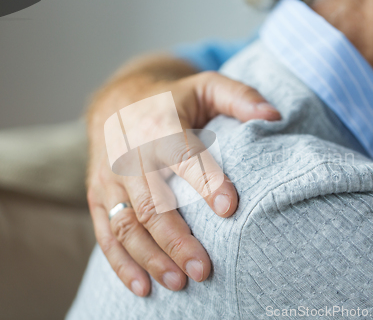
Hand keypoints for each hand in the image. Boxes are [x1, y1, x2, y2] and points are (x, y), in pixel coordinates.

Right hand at [87, 69, 280, 296]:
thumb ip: (239, 96)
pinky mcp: (98, 196)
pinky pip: (106, 234)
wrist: (116, 101)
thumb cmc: (171, 99)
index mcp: (159, 125)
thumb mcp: (205, 85)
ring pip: (127, 224)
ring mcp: (109, 179)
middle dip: (177, 239)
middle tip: (204, 269)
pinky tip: (144, 287)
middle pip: (152, 202)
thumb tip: (275, 115)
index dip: (205, 180)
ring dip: (151, 257)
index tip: (229, 207)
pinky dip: (121, 264)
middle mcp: (129, 154)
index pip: (183, 154)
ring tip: (180, 282)